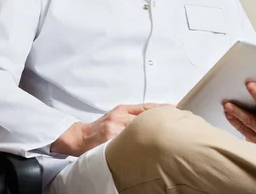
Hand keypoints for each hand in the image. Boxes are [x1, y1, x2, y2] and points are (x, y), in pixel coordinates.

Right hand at [50, 103, 168, 156]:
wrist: (80, 137)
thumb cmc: (98, 129)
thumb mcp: (114, 117)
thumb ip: (129, 117)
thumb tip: (150, 119)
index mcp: (121, 110)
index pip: (144, 107)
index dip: (159, 108)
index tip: (173, 108)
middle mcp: (119, 116)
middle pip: (144, 116)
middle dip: (159, 119)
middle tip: (175, 121)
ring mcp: (115, 127)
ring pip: (137, 127)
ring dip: (151, 131)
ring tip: (166, 135)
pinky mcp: (110, 137)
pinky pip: (127, 140)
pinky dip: (137, 142)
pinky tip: (148, 147)